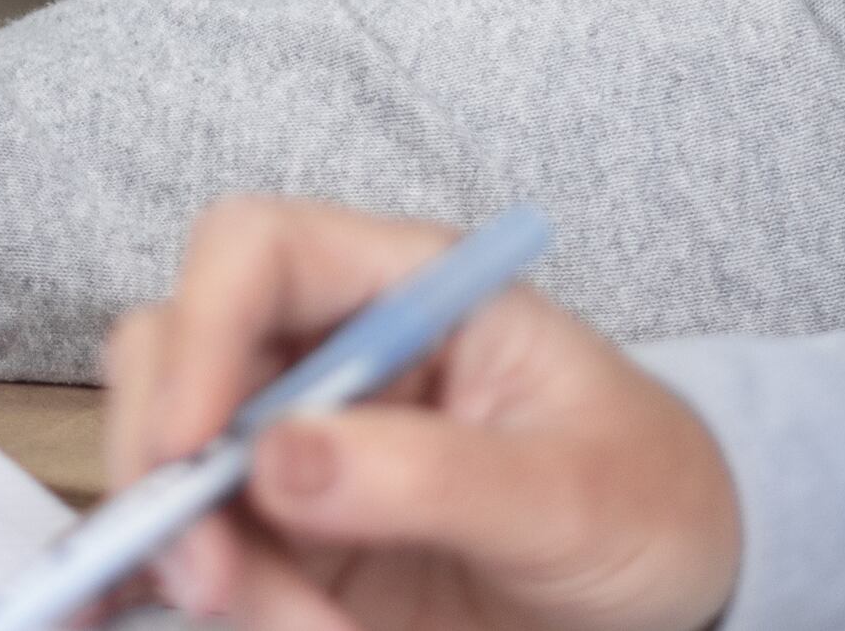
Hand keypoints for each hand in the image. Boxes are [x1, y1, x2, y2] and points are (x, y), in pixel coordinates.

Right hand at [100, 199, 741, 630]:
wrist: (677, 591)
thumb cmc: (650, 499)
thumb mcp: (575, 492)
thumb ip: (438, 474)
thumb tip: (284, 459)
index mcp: (408, 290)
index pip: (260, 250)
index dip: (203, 328)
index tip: (194, 444)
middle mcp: (330, 356)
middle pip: (174, 350)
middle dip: (167, 458)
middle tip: (208, 570)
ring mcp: (298, 451)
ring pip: (172, 472)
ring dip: (199, 559)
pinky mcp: (289, 542)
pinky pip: (197, 555)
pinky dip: (175, 594)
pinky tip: (182, 624)